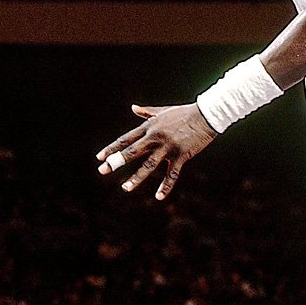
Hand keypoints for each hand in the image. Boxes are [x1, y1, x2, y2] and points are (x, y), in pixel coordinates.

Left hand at [97, 103, 217, 199]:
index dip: (112, 148)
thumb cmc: (183, 113)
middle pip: (132, 151)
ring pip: (149, 165)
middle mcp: (155, 137)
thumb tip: (133, 107)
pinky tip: (158, 197)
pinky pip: (172, 174)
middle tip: (102, 170)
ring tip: (125, 188)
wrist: (206, 115)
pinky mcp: (181, 155)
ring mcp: (168, 147)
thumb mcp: (162, 111)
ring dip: (136, 177)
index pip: (126, 139)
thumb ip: (146, 112)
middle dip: (116, 161)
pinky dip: (165, 186)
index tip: (99, 157)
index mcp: (149, 127)